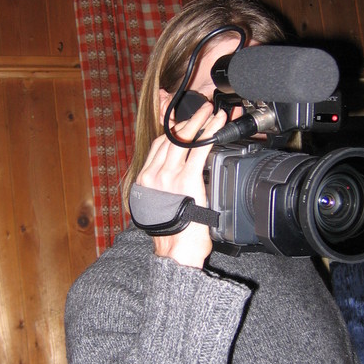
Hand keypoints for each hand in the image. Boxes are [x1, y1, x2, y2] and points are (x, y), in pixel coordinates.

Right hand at [136, 101, 226, 267]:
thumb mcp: (160, 209)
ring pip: (183, 139)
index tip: (184, 120)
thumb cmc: (172, 238)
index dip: (173, 129)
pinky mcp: (187, 180)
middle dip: (187, 120)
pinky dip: (209, 134)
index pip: (159, 146)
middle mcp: (153, 175)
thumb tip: (181, 181)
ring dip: (199, 122)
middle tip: (202, 109)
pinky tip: (217, 126)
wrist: (175, 254)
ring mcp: (169, 177)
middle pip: (170, 138)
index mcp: (145, 181)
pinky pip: (198, 150)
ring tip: (212, 112)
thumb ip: (166, 190)